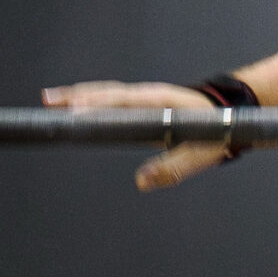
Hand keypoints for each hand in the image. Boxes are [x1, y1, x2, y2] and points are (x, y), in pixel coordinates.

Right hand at [41, 80, 232, 191]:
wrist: (228, 114)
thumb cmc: (215, 131)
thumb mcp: (199, 154)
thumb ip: (172, 168)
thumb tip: (141, 182)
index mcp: (160, 102)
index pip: (122, 102)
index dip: (98, 106)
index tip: (75, 112)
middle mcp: (147, 95)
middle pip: (107, 94)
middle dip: (77, 97)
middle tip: (48, 102)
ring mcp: (142, 98)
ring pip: (105, 94)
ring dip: (78, 96)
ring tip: (50, 101)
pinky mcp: (140, 105)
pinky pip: (111, 100)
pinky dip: (90, 100)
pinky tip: (73, 106)